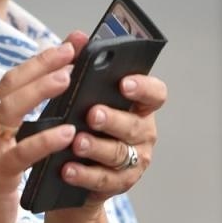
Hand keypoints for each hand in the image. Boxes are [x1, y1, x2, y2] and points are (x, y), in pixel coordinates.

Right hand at [0, 41, 80, 222]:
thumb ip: (16, 128)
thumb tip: (52, 105)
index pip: (10, 81)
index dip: (38, 61)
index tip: (67, 46)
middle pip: (9, 85)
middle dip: (41, 63)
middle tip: (70, 49)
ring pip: (10, 109)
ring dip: (40, 90)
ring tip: (68, 77)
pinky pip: (22, 151)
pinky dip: (45, 139)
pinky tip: (68, 131)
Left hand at [55, 49, 165, 204]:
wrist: (69, 176)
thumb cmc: (79, 128)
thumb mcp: (79, 99)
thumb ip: (82, 69)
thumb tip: (76, 37)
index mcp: (138, 107)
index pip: (155, 93)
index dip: (143, 87)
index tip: (123, 82)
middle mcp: (142, 134)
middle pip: (134, 125)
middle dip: (113, 119)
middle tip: (91, 114)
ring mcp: (133, 161)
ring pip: (118, 153)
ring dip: (97, 147)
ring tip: (77, 142)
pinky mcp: (118, 185)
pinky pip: (103, 180)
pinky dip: (84, 175)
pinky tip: (67, 169)